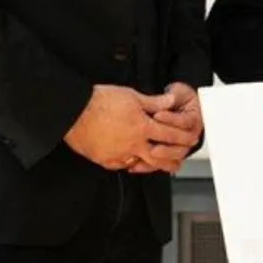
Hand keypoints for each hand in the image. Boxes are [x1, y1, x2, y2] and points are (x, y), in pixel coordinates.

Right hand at [62, 85, 192, 170]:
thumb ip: (153, 102)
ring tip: (160, 166)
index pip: (169, 135)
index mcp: (142, 127)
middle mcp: (133, 144)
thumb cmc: (99, 101)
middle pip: (160, 157)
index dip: (182, 138)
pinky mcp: (105, 160)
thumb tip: (170, 101)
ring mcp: (119, 154)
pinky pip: (122, 166)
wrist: (74, 112)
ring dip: (152, 165)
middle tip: (179, 162)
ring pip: (142, 164)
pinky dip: (130, 164)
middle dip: (173, 160)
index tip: (189, 141)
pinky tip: (133, 162)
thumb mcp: (131, 96)